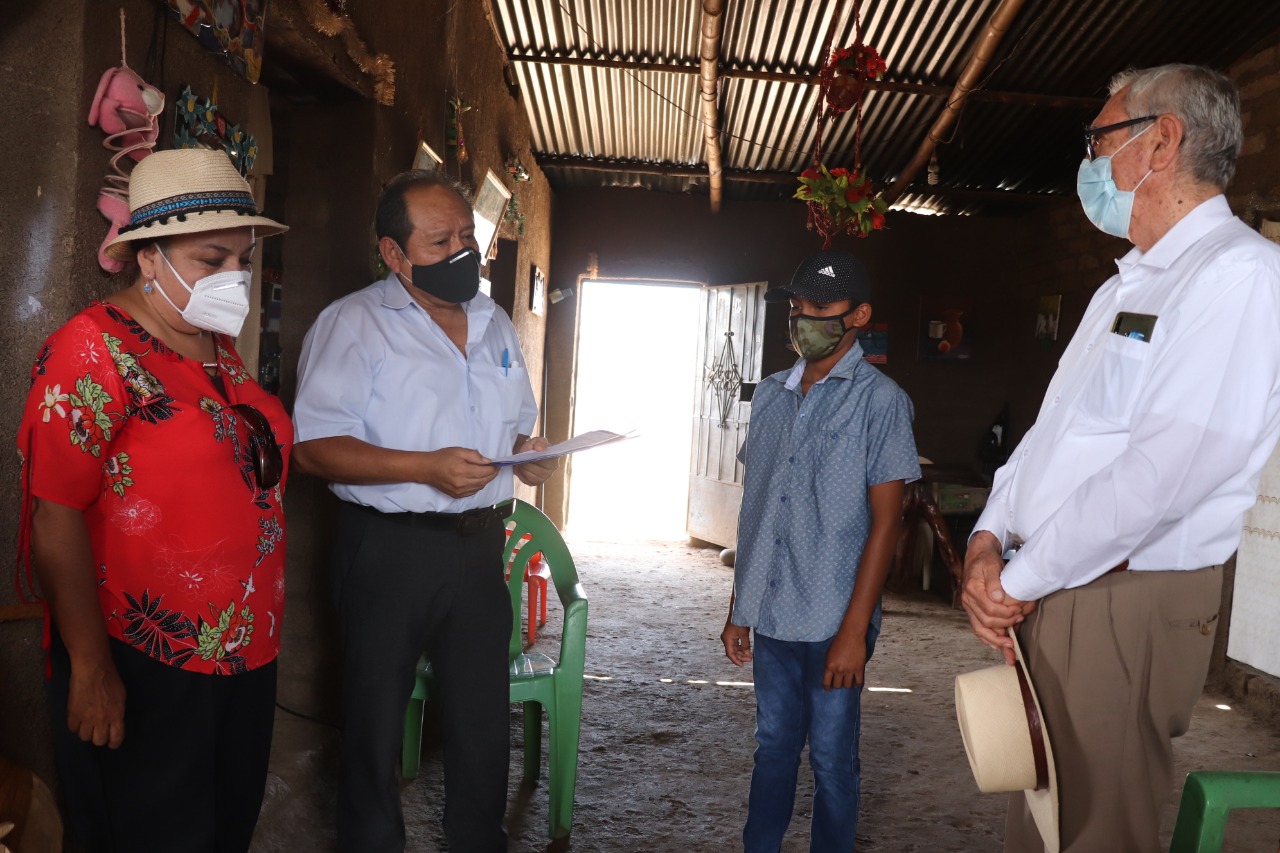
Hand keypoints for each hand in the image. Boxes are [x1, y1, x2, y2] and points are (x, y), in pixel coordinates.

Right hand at [67, 655, 125, 747]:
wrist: (93, 669)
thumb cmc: (110, 678)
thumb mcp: (121, 696)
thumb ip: (117, 711)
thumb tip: (115, 721)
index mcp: (117, 715)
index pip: (116, 738)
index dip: (114, 743)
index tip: (112, 743)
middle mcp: (102, 720)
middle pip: (99, 741)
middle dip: (99, 738)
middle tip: (98, 731)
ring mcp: (86, 718)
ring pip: (84, 737)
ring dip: (86, 732)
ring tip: (87, 724)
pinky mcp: (73, 714)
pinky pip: (72, 729)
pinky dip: (75, 726)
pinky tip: (78, 720)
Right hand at [422, 447, 498, 497]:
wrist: (427, 469)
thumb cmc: (442, 457)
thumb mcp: (458, 451)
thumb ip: (474, 456)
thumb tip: (488, 461)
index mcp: (462, 471)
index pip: (484, 472)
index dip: (493, 468)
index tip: (497, 464)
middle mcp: (462, 483)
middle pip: (484, 481)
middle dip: (492, 475)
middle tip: (495, 468)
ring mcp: (459, 491)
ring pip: (480, 487)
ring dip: (486, 480)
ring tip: (487, 473)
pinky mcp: (457, 496)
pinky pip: (473, 492)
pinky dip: (478, 486)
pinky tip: (477, 479)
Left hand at [514, 437, 557, 485]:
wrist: (525, 454)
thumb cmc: (532, 447)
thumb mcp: (536, 441)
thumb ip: (539, 442)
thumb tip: (540, 449)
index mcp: (554, 458)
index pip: (548, 462)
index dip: (537, 459)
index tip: (528, 454)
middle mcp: (551, 470)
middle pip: (538, 471)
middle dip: (527, 464)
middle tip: (521, 458)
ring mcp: (544, 478)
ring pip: (532, 477)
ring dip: (523, 470)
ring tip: (520, 463)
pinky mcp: (536, 483)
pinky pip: (528, 481)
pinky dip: (522, 475)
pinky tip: (522, 469)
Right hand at [721, 623, 752, 665]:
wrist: (738, 610)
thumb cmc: (740, 621)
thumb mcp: (744, 634)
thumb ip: (745, 645)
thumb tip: (747, 654)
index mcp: (727, 639)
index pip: (730, 654)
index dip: (736, 660)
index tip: (742, 666)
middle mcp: (726, 639)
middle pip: (732, 652)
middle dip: (741, 656)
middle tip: (750, 659)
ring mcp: (729, 637)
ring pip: (735, 648)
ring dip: (741, 653)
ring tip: (750, 655)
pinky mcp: (732, 635)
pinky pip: (736, 644)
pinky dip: (741, 648)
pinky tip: (747, 650)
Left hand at [823, 624, 867, 689]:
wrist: (851, 635)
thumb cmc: (839, 641)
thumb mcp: (828, 653)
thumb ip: (829, 664)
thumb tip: (829, 674)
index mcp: (829, 666)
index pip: (826, 683)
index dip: (827, 688)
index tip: (828, 689)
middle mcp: (839, 670)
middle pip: (837, 685)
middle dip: (837, 685)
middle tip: (838, 683)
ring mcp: (850, 670)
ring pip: (848, 685)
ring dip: (847, 685)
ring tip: (847, 682)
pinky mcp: (859, 669)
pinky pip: (859, 682)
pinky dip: (857, 684)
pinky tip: (855, 683)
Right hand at [960, 531, 1032, 664]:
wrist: (977, 556)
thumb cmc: (985, 560)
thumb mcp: (991, 565)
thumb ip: (993, 581)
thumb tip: (998, 597)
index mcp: (972, 590)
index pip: (989, 609)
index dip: (1006, 614)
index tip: (1019, 612)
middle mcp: (968, 601)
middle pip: (986, 622)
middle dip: (1004, 627)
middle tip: (1019, 624)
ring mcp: (970, 607)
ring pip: (980, 630)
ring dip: (996, 641)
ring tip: (1009, 651)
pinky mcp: (974, 611)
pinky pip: (978, 629)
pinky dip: (988, 639)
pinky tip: (997, 646)